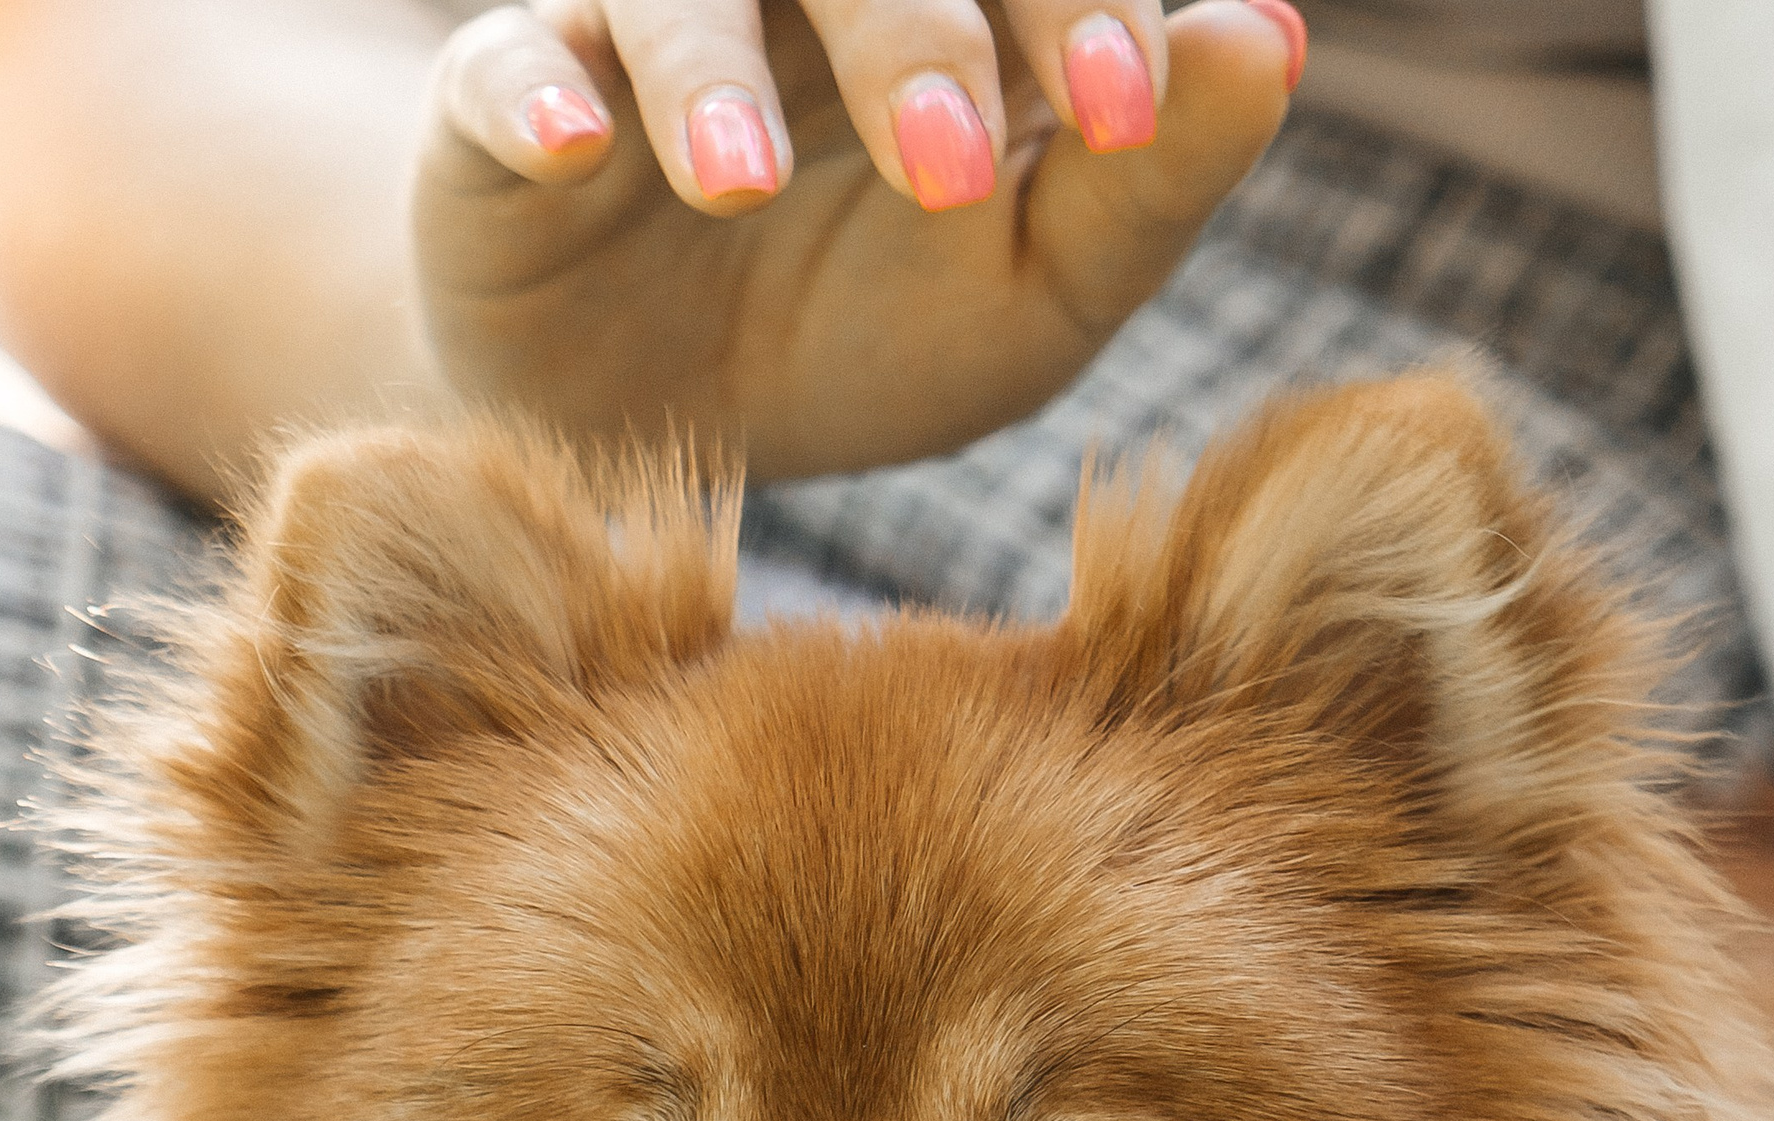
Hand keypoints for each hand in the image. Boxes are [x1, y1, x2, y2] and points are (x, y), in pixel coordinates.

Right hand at [411, 0, 1303, 483]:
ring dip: (709, 67)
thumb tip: (1270, 37)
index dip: (1075, 4)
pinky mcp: (507, 95)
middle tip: (950, 171)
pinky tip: (579, 144)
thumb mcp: (1033, 291)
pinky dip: (534, 94)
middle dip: (912, 32)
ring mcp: (646, 19)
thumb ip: (1152, 182)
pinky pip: (503, 66)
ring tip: (742, 184)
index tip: (1122, 115)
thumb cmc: (864, 330)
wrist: (662, 425)